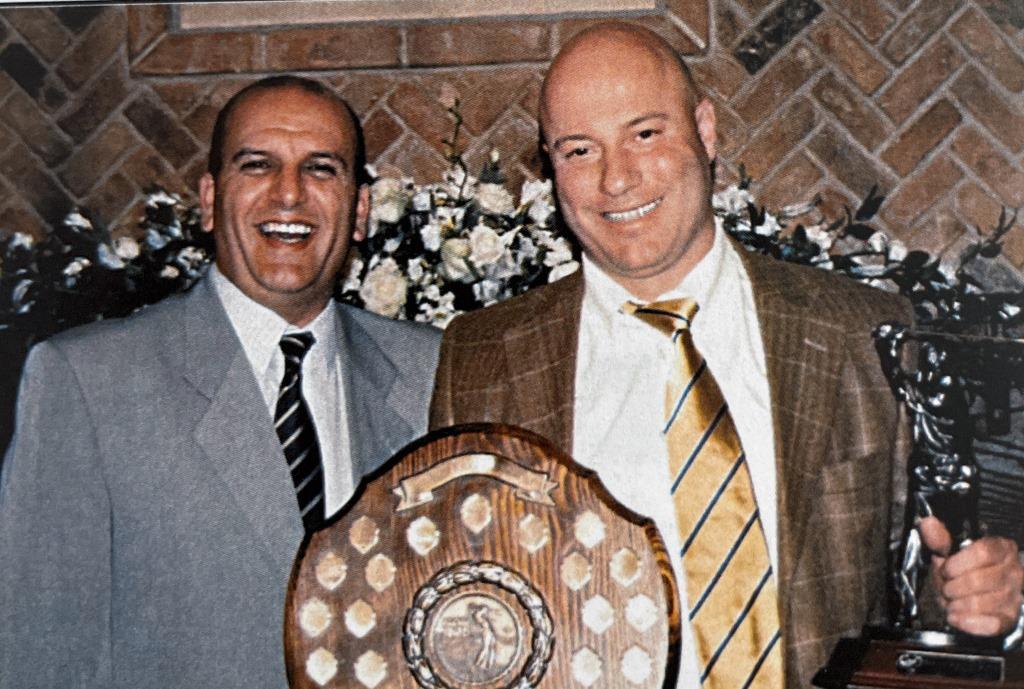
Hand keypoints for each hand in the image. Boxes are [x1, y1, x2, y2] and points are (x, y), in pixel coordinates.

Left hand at [920, 515, 1023, 635]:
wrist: (966, 596)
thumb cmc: (960, 571)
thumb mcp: (948, 551)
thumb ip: (939, 539)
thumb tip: (928, 523)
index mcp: (1002, 549)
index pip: (984, 552)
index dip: (959, 563)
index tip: (946, 569)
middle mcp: (1014, 572)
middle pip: (979, 580)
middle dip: (952, 586)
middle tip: (946, 586)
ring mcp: (1014, 597)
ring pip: (980, 603)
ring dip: (955, 604)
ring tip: (950, 600)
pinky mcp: (1009, 620)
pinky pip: (989, 624)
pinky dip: (965, 621)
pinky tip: (955, 615)